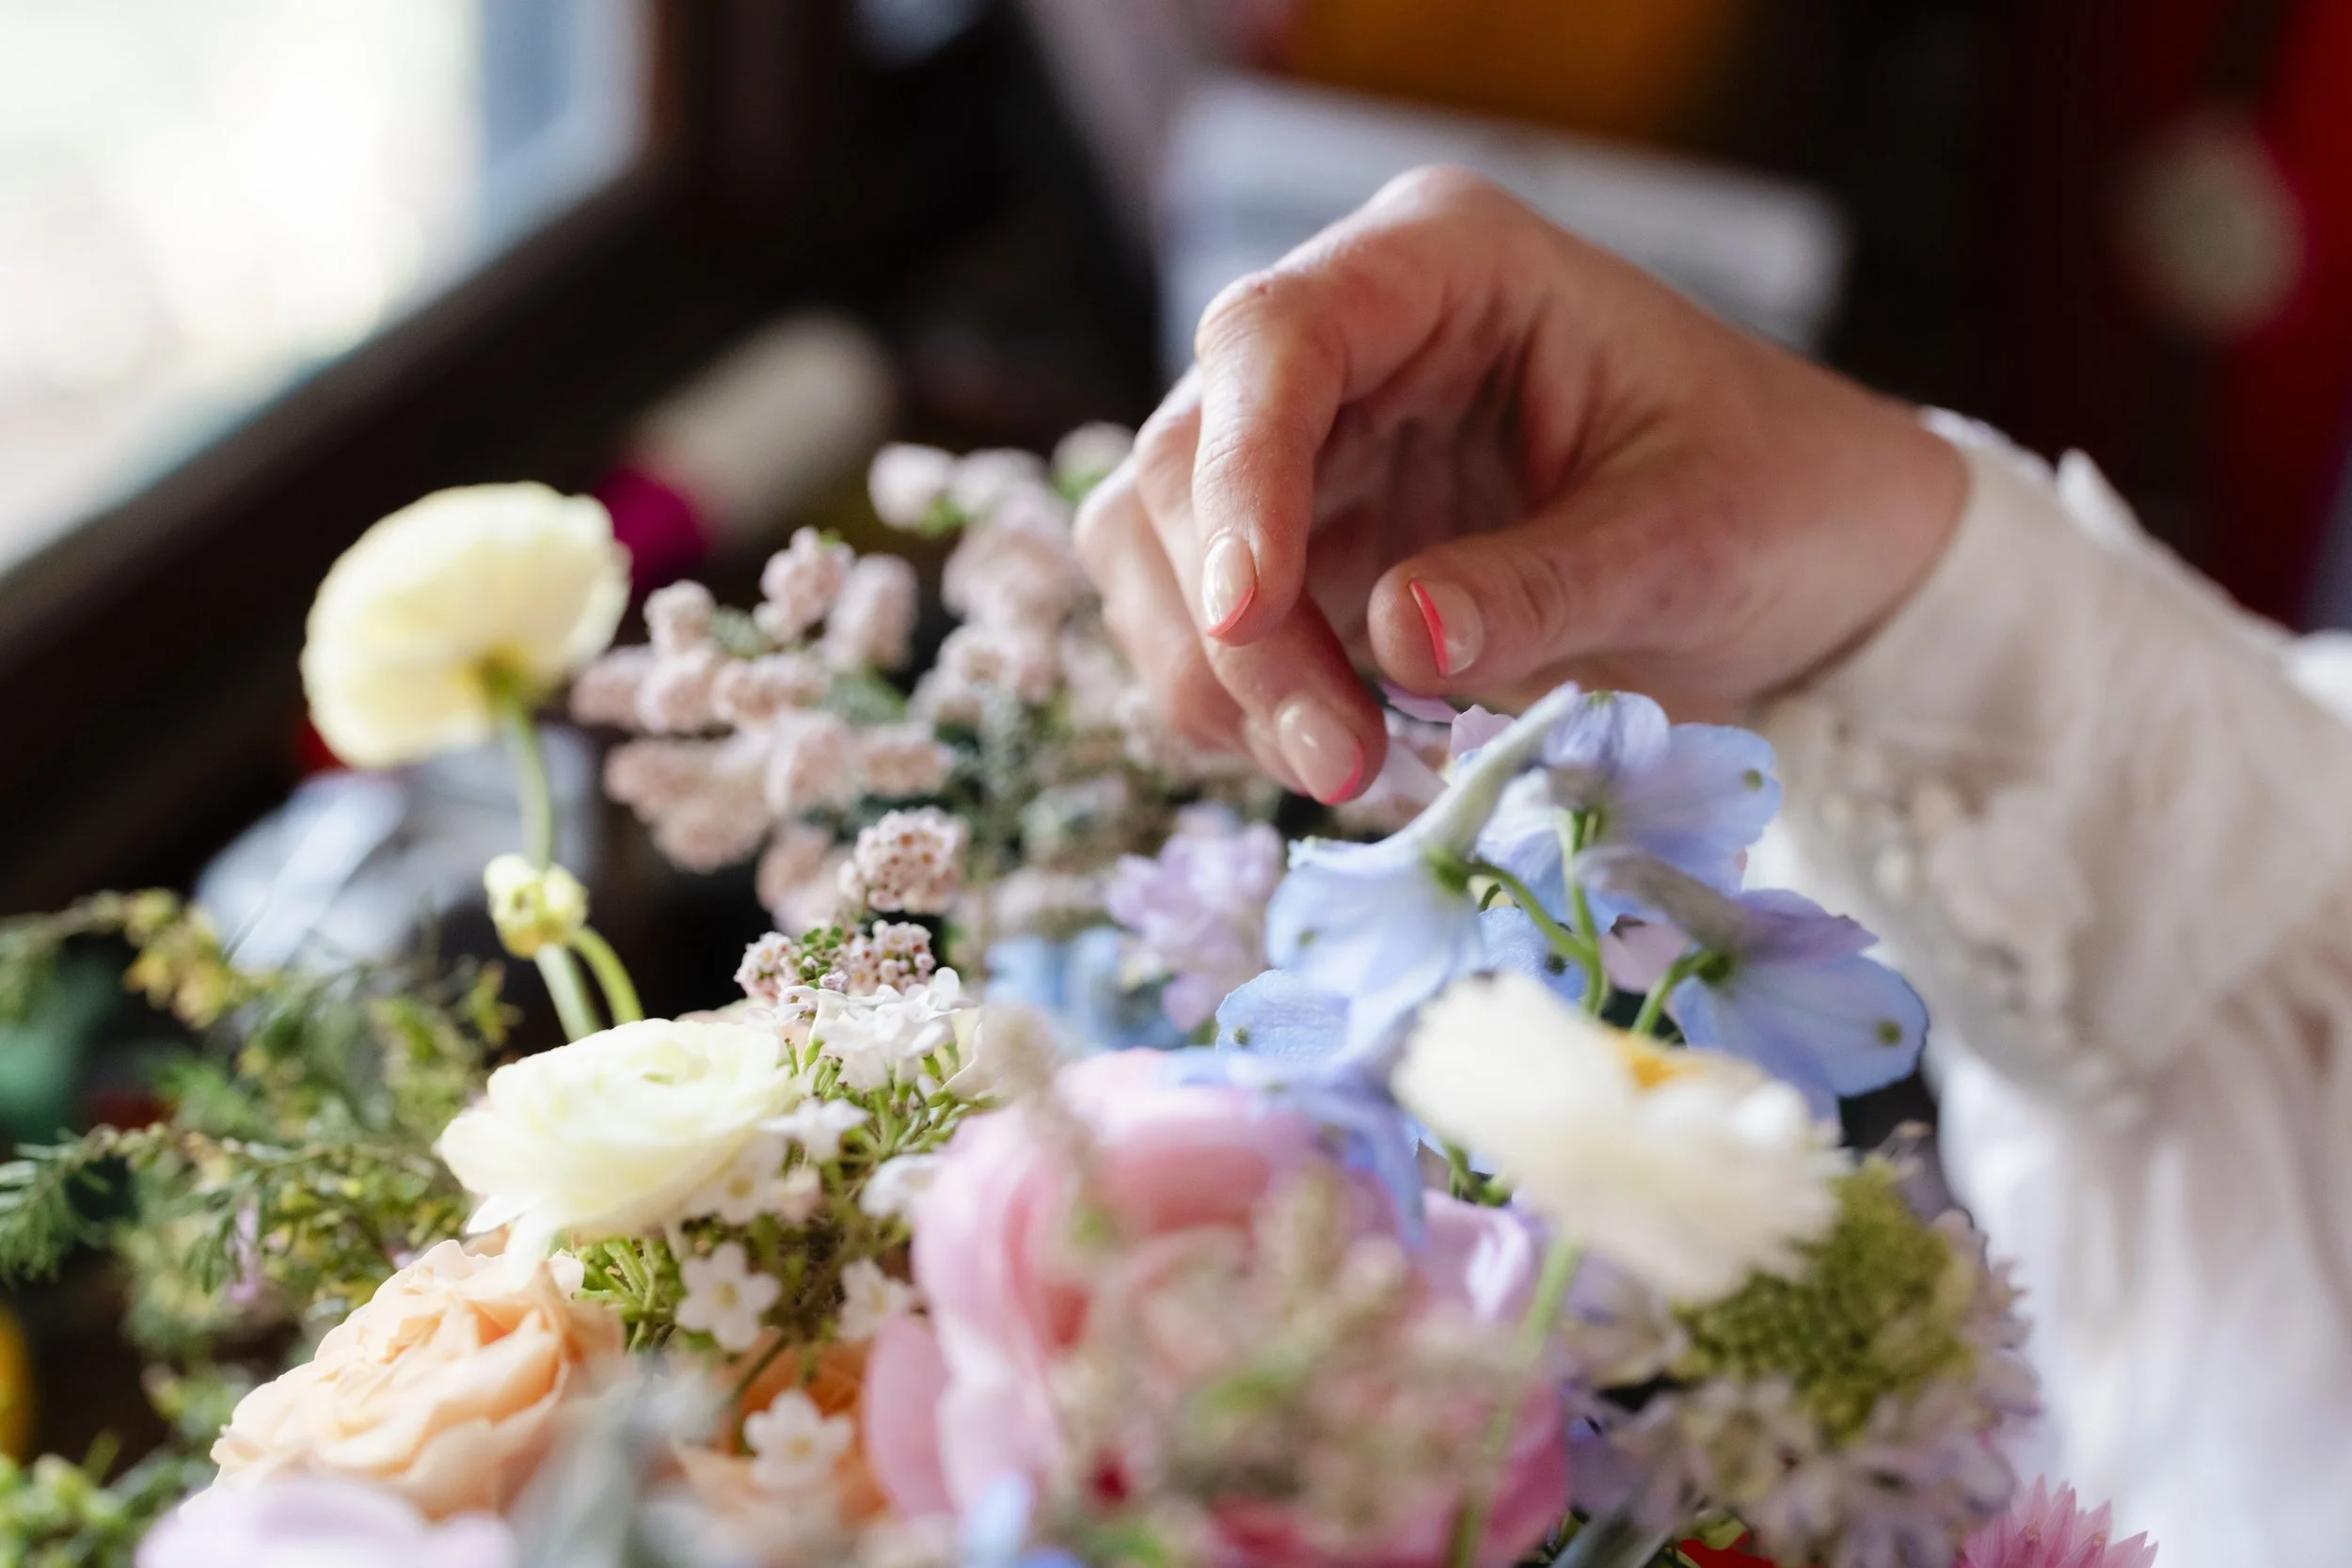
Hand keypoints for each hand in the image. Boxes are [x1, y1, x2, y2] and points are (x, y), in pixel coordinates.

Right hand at [1073, 167, 1965, 801]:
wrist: (1810, 563)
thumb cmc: (1777, 500)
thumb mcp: (1692, 540)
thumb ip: (1547, 583)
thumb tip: (1399, 638)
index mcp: (1446, 266)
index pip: (1275, 338)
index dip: (1239, 474)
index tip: (1250, 609)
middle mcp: (1349, 342)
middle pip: (1184, 459)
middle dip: (1232, 628)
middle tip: (1337, 761)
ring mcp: (1310, 450)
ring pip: (1156, 550)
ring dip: (1218, 681)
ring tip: (1349, 773)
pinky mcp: (1301, 554)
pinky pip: (1202, 629)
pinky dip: (1241, 710)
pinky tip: (1343, 756)